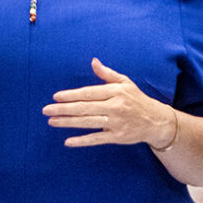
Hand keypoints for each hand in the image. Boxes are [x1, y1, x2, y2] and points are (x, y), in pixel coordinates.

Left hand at [43, 59, 179, 148]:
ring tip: (52, 122)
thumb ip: (107, 74)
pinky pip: (97, 139)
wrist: (156, 121)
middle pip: (85, 108)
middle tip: (46, 110)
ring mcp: (116, 122)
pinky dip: (82, 141)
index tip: (56, 96)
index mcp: (115, 92)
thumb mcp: (125, 83)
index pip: (89, 93)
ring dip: (68, 123)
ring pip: (88, 122)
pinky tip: (68, 141)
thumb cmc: (137, 99)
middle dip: (64, 109)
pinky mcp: (118, 137)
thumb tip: (93, 61)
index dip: (71, 95)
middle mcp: (115, 106)